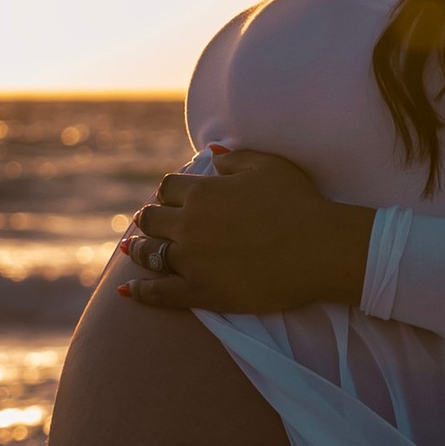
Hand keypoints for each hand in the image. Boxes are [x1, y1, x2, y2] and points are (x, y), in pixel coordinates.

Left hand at [118, 146, 373, 314]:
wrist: (319, 249)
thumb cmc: (299, 202)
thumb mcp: (268, 166)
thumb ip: (234, 158)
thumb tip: (211, 152)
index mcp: (202, 193)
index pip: (168, 187)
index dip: (168, 192)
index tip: (170, 197)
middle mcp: (189, 225)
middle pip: (152, 219)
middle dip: (150, 218)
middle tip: (149, 222)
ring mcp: (192, 261)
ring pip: (150, 253)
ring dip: (137, 249)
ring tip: (130, 249)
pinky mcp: (200, 292)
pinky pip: (159, 293)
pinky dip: (139, 291)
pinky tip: (126, 291)